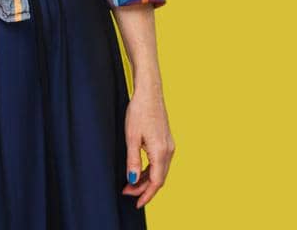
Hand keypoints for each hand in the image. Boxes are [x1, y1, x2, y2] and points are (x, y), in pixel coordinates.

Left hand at [121, 87, 174, 208]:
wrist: (149, 93)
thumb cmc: (139, 112)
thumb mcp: (131, 138)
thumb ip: (132, 161)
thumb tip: (132, 180)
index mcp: (160, 152)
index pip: (156, 182)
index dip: (146, 195)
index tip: (136, 203)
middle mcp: (169, 151)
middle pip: (159, 178)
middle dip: (144, 189)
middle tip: (126, 192)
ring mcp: (169, 146)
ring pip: (160, 171)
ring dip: (146, 179)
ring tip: (130, 183)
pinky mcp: (166, 141)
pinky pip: (160, 162)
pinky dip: (150, 170)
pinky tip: (138, 170)